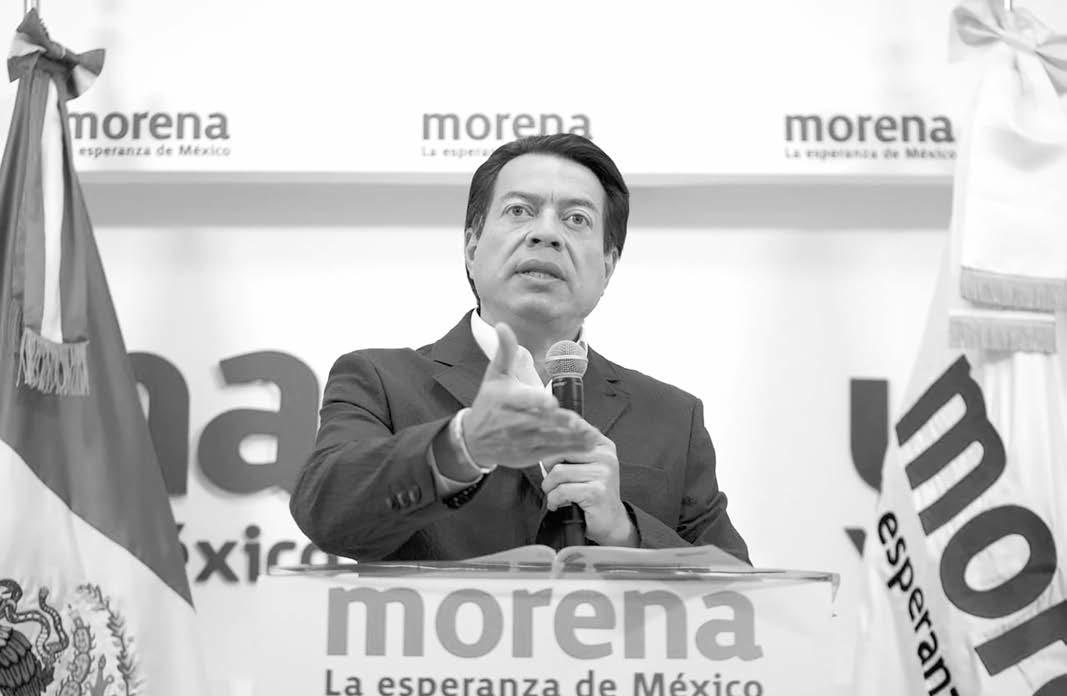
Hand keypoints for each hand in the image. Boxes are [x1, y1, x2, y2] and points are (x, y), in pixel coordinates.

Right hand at [462, 323, 598, 469]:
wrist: (473, 439)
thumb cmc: (489, 403)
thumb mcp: (494, 376)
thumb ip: (503, 351)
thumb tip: (502, 325)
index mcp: (504, 400)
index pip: (521, 400)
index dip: (535, 402)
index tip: (551, 403)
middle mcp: (511, 422)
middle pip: (538, 422)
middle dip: (558, 423)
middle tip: (577, 421)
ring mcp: (520, 441)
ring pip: (548, 440)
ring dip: (570, 438)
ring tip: (590, 434)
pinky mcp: (527, 455)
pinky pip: (550, 452)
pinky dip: (569, 449)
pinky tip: (587, 445)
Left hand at [541, 427, 637, 546]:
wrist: (611, 522)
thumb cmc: (592, 493)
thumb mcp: (585, 466)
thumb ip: (570, 449)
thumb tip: (543, 437)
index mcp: (603, 446)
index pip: (574, 429)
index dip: (553, 438)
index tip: (544, 450)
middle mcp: (605, 456)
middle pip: (560, 451)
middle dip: (549, 468)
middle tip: (551, 482)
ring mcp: (603, 473)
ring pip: (558, 472)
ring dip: (549, 487)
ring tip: (554, 494)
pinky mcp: (596, 491)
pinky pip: (562, 490)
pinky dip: (554, 499)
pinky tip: (558, 504)